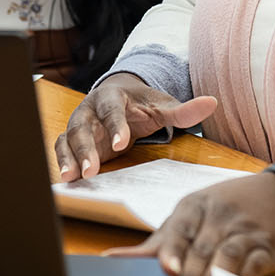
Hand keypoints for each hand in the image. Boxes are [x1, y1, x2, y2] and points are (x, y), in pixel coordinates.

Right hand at [53, 73, 217, 180]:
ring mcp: (79, 123)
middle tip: (92, 170)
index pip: (112, 109)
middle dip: (86, 148)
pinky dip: (62, 161)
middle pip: (83, 126)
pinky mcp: (73, 139)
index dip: (115, 126)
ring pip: (68, 138)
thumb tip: (213, 102)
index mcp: (112, 96)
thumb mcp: (163, 106)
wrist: (120, 96)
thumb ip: (184, 110)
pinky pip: (62, 148)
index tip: (121, 144)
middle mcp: (90, 108)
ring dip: (68, 157)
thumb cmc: (142, 104)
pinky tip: (66, 180)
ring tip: (71, 178)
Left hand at [107, 171, 274, 275]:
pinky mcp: (268, 248)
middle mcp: (221, 217)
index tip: (167, 268)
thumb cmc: (227, 207)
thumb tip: (113, 258)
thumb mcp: (192, 214)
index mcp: (197, 205)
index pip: (182, 227)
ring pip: (228, 256)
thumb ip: (158, 242)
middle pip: (202, 249)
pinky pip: (255, 264)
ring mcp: (246, 232)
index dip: (173, 249)